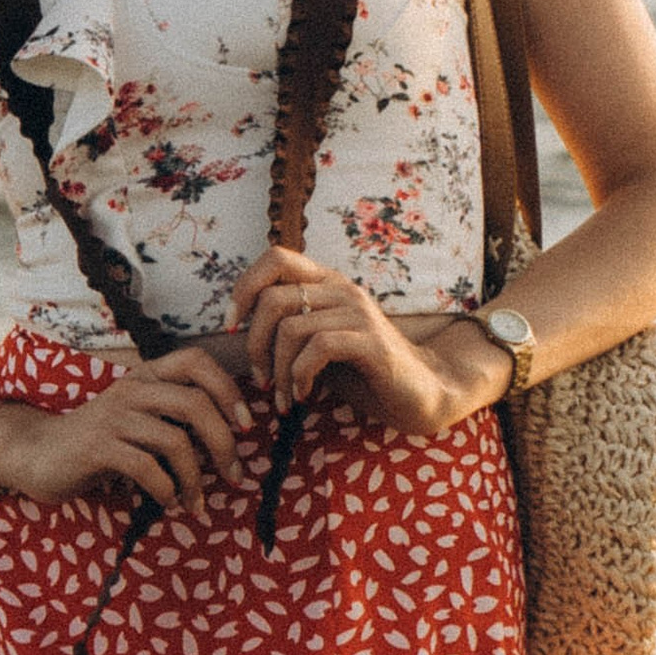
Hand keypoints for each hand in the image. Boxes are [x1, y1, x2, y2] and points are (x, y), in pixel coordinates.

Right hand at [0, 346, 251, 512]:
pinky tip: (170, 504)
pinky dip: (167, 490)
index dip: (228, 389)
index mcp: (146, 376)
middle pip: (195, 403)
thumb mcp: (139, 418)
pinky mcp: (98, 447)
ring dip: (195, 479)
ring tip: (198, 503)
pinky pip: (147, 467)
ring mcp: (114, 416)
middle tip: (234, 475)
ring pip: (175, 440)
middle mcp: (132, 388)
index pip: (196, 361)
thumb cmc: (100, 441)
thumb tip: (232, 437)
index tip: (246, 424)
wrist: (39, 453)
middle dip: (224, 443)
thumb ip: (174, 417)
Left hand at [228, 249, 505, 438]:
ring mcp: (358, 313)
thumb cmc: (364, 371)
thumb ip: (288, 330)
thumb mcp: (318, 345)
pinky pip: (318, 347)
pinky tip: (303, 396)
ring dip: (277, 371)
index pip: (275, 258)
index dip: (244, 287)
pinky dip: (300, 376)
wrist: (422, 392)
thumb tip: (239, 331)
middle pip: (272, 298)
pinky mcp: (371, 342)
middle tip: (260, 379)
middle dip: (254, 344)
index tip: (233, 328)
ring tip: (283, 397)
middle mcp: (341, 289)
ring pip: (290, 327)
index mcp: (326, 284)